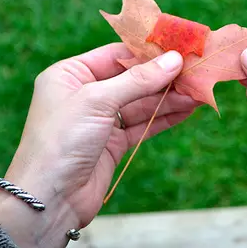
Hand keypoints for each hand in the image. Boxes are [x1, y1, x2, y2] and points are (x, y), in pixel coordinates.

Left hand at [0, 44, 198, 247]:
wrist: (48, 200)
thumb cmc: (62, 140)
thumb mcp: (98, 101)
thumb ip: (138, 80)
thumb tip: (174, 59)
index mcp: (71, 74)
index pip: (115, 54)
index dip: (147, 51)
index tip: (178, 47)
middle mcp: (85, 93)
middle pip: (132, 78)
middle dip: (163, 77)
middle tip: (194, 72)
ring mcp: (100, 119)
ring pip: (141, 103)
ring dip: (169, 98)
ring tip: (198, 93)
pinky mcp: (112, 142)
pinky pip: (143, 124)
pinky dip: (164, 117)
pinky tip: (186, 110)